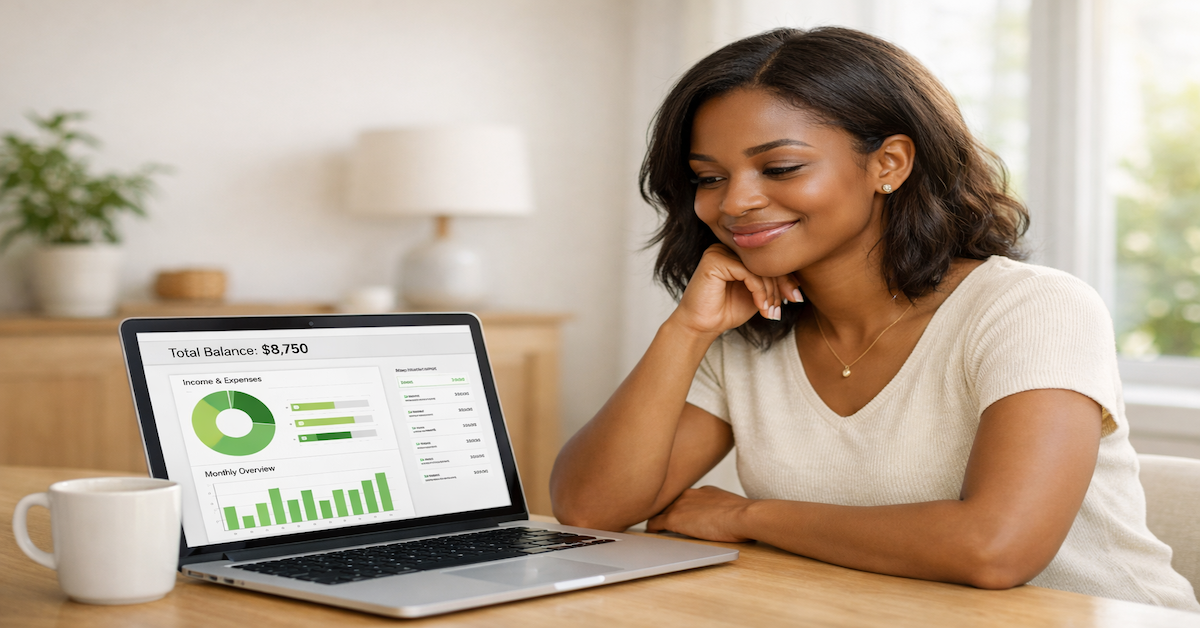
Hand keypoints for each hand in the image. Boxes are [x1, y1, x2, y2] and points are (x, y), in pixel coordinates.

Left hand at [645, 485, 755, 542]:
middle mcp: (688, 494)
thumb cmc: (744, 516)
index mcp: (703, 491)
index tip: (678, 514)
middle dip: (665, 510)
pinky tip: (650, 534)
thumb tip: (724, 521)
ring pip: (660, 511)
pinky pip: (654, 523)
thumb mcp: (731, 508)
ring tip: (652, 527)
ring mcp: (680, 505)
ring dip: (657, 519)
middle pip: (669, 502)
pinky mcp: (674, 518)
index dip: (680, 508)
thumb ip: (722, 512)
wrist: (743, 516)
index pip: (684, 499)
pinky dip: (651, 528)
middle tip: (657, 518)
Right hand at [669, 244, 801, 336]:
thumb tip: (799, 282)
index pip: (768, 259)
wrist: (701, 326)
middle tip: (781, 308)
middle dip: (779, 287)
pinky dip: (758, 291)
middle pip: (766, 261)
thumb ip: (773, 284)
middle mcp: (728, 247)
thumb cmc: (726, 311)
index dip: (785, 278)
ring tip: (769, 311)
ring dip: (770, 292)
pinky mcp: (714, 259)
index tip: (795, 298)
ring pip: (759, 267)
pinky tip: (760, 306)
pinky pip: (748, 272)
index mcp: (737, 252)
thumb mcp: (757, 295)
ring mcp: (719, 251)